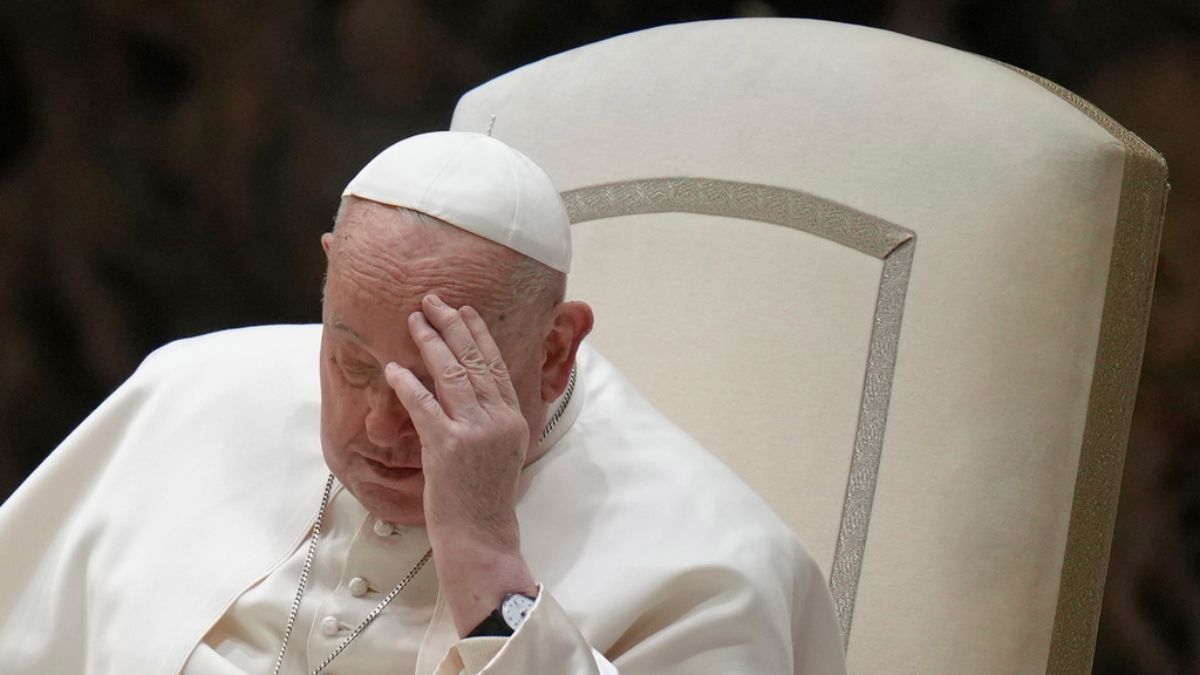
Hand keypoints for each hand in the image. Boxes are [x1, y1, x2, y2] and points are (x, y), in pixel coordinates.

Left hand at [383, 293, 536, 633]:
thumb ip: (489, 420)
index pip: (496, 365)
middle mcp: (498, 419)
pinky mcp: (448, 447)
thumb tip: (468, 393)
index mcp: (513, 418)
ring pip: (453, 374)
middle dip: (453, 325)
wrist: (482, 537)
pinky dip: (408, 384)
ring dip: (431, 343)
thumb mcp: (500, 452)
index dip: (478, 334)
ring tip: (415, 320)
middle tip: (434, 301)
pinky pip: (425, 405)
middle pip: (475, 360)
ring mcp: (475, 432)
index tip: (464, 310)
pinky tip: (394, 368)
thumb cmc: (484, 500)